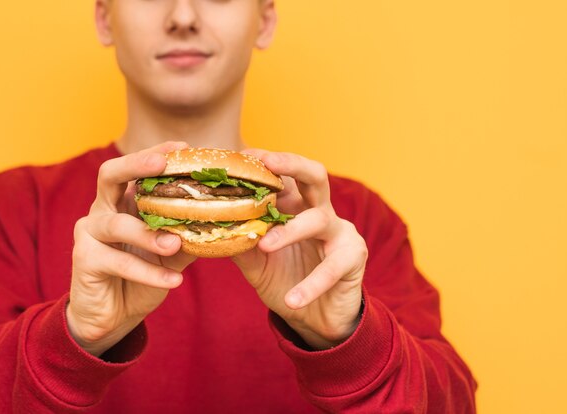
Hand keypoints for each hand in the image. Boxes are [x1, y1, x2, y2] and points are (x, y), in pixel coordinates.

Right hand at [67, 141, 195, 356]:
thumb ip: (190, 232)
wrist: (113, 315)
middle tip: (163, 164)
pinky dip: (148, 272)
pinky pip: (118, 262)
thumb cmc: (142, 275)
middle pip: (110, 175)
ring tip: (176, 243)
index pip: (136, 168)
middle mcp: (103, 210)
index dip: (155, 154)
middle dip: (136, 165)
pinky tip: (174, 281)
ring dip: (148, 234)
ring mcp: (89, 233)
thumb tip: (227, 218)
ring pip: (117, 224)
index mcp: (124, 202)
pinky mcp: (84, 260)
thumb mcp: (172, 252)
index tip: (182, 147)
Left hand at [232, 151, 367, 349]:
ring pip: (318, 219)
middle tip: (267, 163)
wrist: (317, 318)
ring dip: (290, 231)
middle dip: (292, 164)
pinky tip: (293, 300)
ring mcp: (340, 231)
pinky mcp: (354, 256)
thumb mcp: (257, 264)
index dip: (265, 163)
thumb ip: (240, 244)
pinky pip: (333, 267)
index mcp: (295, 207)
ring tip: (265, 245)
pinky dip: (311, 284)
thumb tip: (212, 228)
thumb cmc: (286, 281)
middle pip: (314, 175)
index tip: (241, 157)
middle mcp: (319, 211)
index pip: (283, 176)